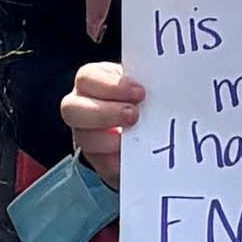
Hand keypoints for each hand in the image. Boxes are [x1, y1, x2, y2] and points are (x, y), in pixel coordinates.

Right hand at [63, 63, 144, 188]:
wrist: (150, 128)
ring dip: (109, 138)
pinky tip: (135, 155)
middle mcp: (82, 107)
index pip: (87, 78)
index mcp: (93, 82)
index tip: (139, 92)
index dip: (111, 85)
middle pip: (71, 109)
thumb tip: (170, 79)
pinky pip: (102, 164)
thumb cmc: (145, 97)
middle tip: (134, 115)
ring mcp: (86, 136)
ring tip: (135, 135)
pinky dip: (119, 160)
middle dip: (104, 113)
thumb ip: (149, 79)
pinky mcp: (99, 161)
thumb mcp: (145, 82)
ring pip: (83, 138)